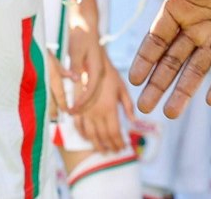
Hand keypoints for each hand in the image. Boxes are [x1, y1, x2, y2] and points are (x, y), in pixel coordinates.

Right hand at [65, 36, 137, 151]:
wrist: (88, 59)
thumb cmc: (108, 72)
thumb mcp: (122, 87)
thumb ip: (128, 106)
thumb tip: (135, 122)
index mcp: (109, 108)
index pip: (114, 133)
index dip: (118, 143)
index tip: (123, 148)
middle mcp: (96, 112)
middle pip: (102, 136)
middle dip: (109, 146)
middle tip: (114, 152)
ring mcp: (84, 111)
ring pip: (90, 134)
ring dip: (96, 144)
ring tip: (103, 150)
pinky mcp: (75, 107)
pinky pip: (78, 126)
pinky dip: (83, 135)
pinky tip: (88, 138)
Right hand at [123, 0, 210, 117]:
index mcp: (178, 8)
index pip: (157, 39)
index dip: (145, 59)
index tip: (133, 80)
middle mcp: (194, 27)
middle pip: (172, 61)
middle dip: (158, 84)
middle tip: (144, 108)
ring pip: (196, 70)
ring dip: (183, 91)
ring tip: (170, 113)